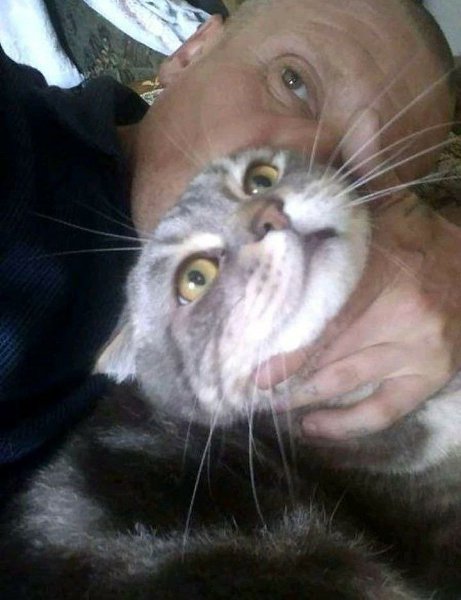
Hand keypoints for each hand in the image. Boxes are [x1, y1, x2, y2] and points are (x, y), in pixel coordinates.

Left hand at [258, 193, 460, 438]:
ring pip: (347, 381)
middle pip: (329, 351)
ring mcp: (417, 350)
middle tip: (247, 388)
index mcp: (384, 272)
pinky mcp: (429, 376)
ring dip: (303, 397)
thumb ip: (358, 186)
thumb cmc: (422, 240)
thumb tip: (328, 165)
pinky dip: (346, 425)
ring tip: (270, 406)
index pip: (325, 317)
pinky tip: (312, 427)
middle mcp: (402, 315)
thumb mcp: (392, 207)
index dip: (288, 347)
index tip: (254, 369)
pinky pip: (383, 411)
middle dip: (285, 373)